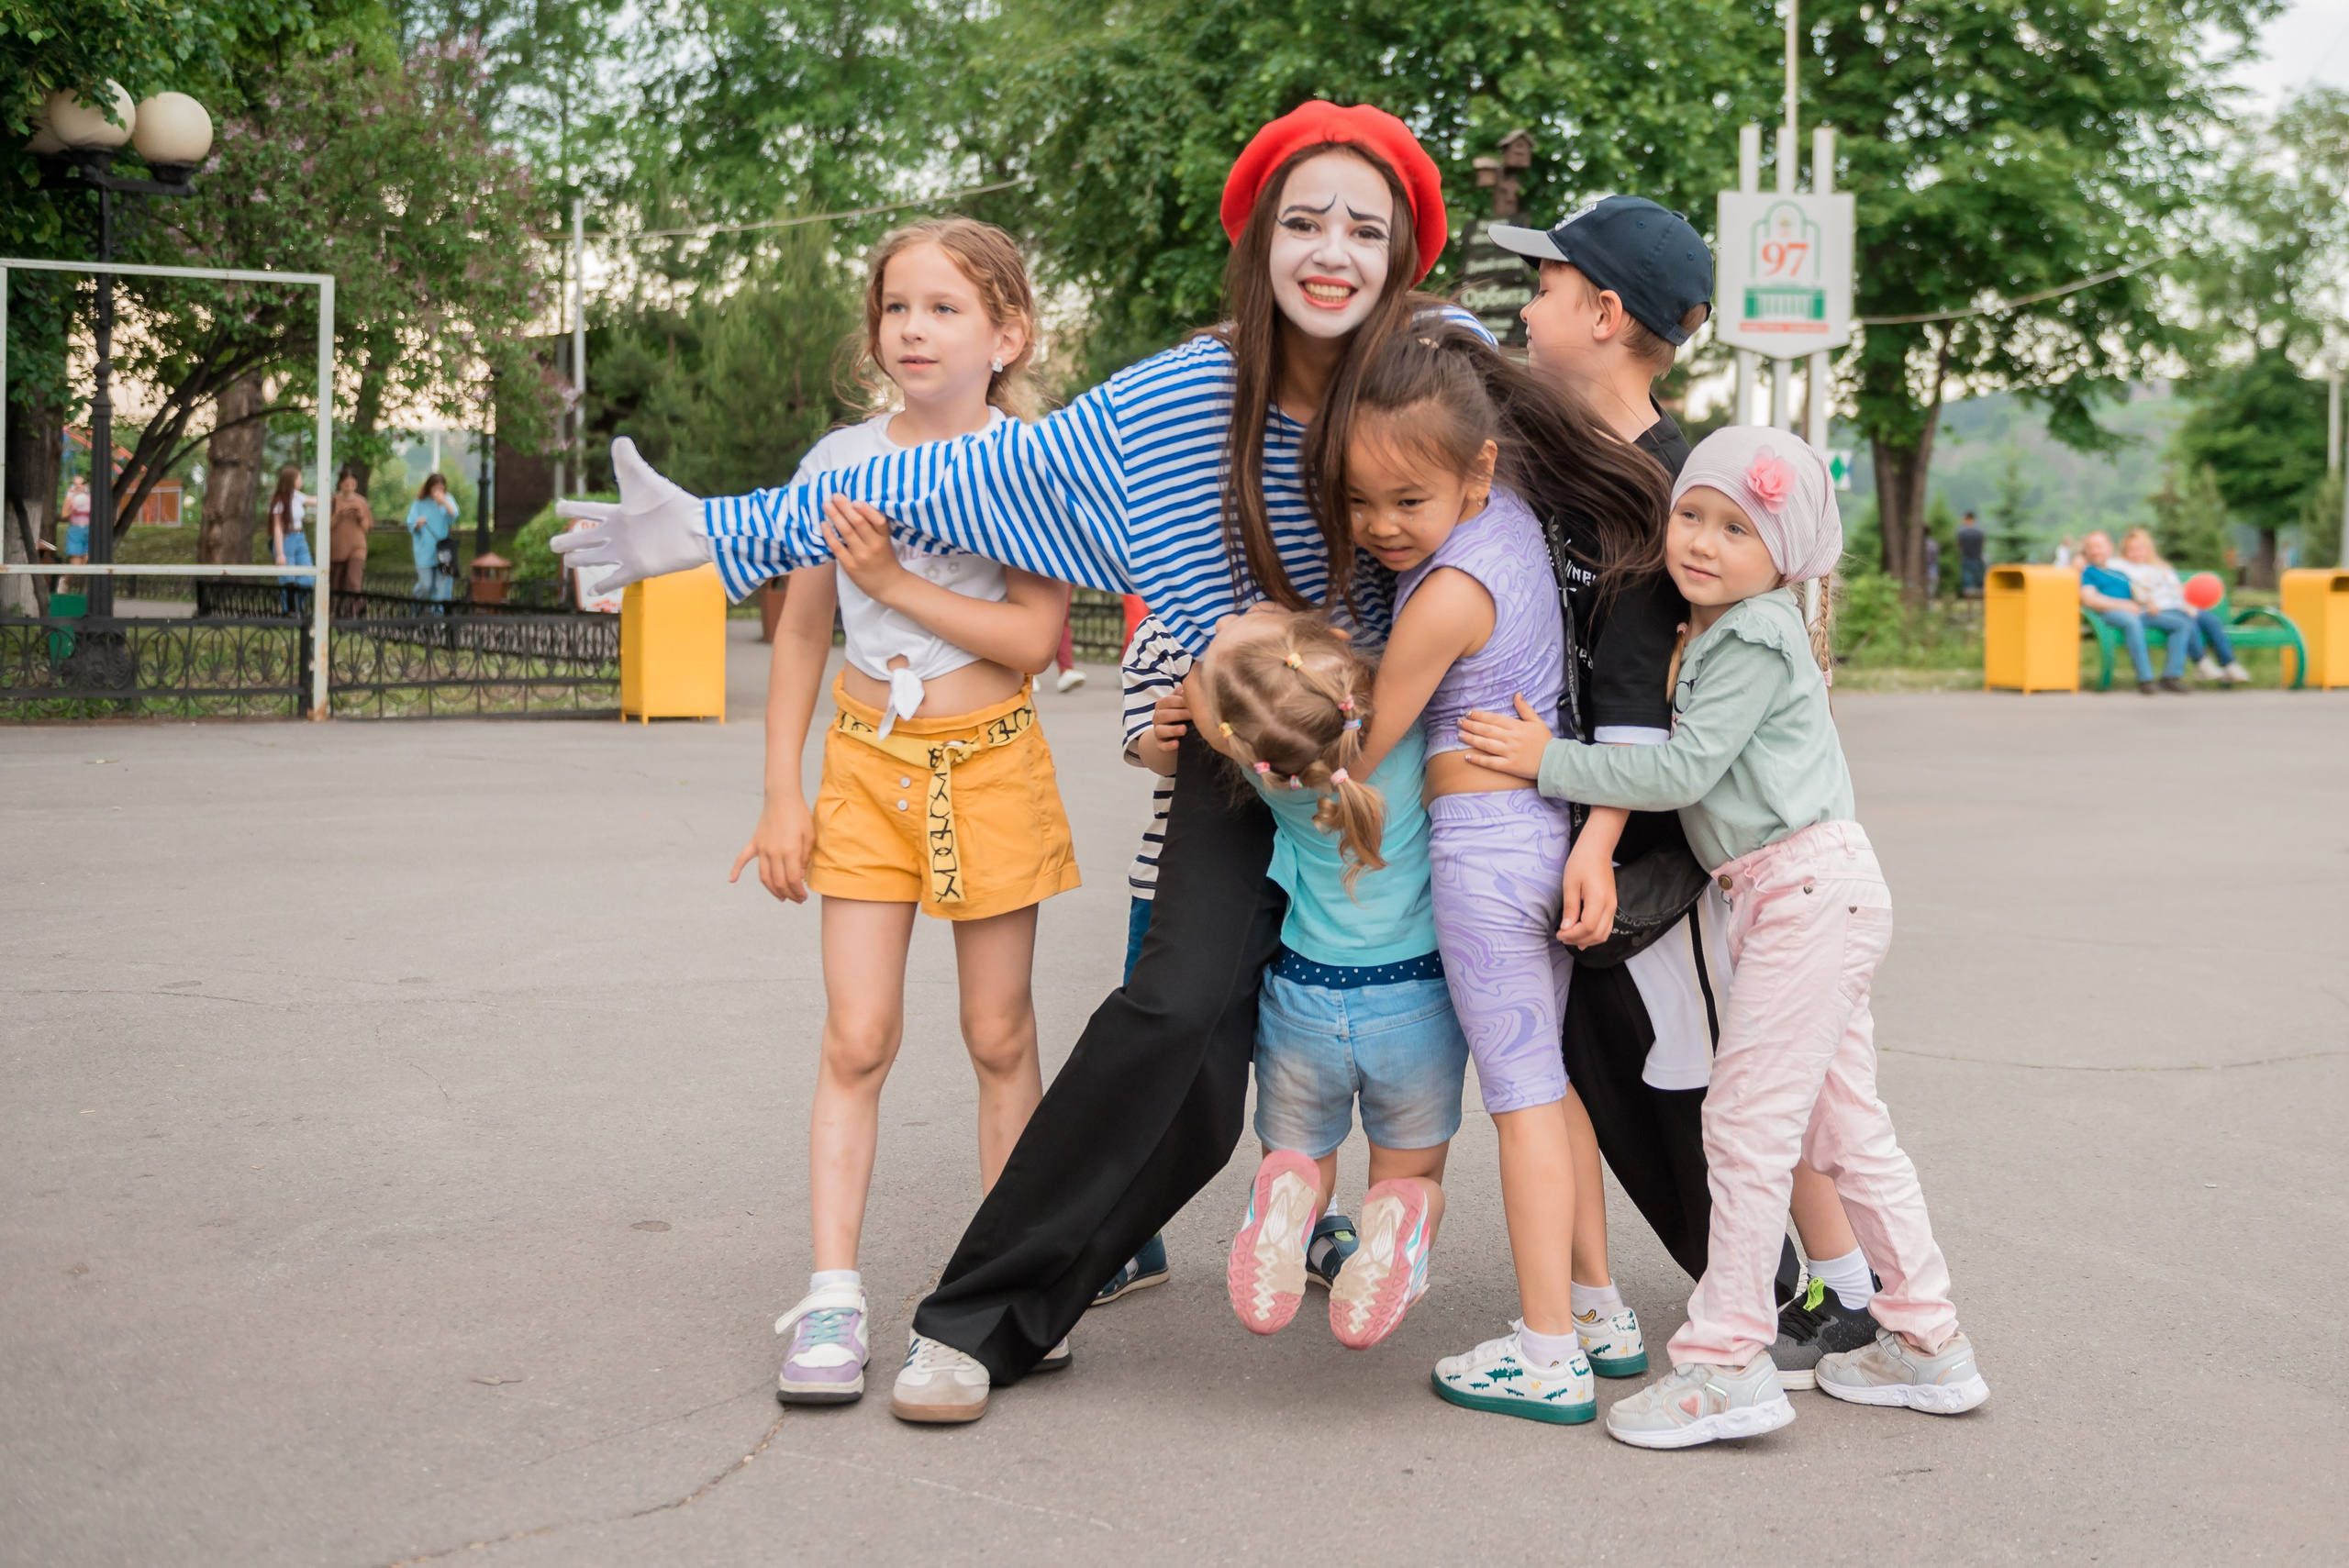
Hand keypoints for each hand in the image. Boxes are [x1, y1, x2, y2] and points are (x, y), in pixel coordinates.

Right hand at [550, 437, 712, 587]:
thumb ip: (628, 461)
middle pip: (588, 538)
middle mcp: (621, 534)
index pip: (590, 510)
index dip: (574, 508)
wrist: (695, 528)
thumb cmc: (670, 503)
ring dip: (582, 560)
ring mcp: (628, 552)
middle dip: (570, 540)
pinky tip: (592, 592)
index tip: (558, 507)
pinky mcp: (639, 568)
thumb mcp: (643, 479)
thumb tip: (619, 439)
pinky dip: (604, 585)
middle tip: (553, 544)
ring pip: (597, 558)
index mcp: (621, 513)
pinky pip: (616, 579)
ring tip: (568, 562)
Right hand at [728, 795, 815, 902]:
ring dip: (772, 890)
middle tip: (797, 899)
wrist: (783, 796)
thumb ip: (805, 858)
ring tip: (782, 897)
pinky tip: (732, 880)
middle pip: (778, 882)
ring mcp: (762, 848)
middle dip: (789, 894)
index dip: (798, 892)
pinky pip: (743, 858)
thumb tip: (800, 877)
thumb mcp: (810, 836)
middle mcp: (774, 852)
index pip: (793, 880)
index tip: (803, 897)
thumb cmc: (800, 815)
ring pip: (764, 877)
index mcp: (790, 851)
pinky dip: (736, 869)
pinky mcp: (754, 842)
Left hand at [821, 496, 912, 603]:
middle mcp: (874, 546)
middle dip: (845, 507)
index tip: (855, 501)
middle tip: (835, 496)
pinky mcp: (850, 566)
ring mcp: (861, 557)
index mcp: (884, 538)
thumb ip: (873, 528)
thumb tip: (854, 507)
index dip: (867, 509)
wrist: (889, 586)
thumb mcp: (886, 542)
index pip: (878, 520)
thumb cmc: (885, 560)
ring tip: (826, 505)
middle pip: (858, 522)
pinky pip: (837, 547)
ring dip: (835, 516)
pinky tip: (823, 524)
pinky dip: (829, 534)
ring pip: (846, 532)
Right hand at [1150, 687, 1190, 753]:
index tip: (1192, 702)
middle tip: (1192, 715)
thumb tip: (1188, 687)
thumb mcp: (1182, 701)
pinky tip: (1177, 744)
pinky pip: (1161, 746)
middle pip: (1163, 715)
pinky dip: (1168, 746)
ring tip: (1184, 730)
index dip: (1179, 701)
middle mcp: (1157, 718)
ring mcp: (1158, 731)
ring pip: (1160, 731)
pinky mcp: (1161, 744)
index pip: (1167, 701)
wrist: (1176, 732)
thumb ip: (1183, 693)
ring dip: (1172, 730)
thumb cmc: (1181, 712)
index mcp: (1162, 705)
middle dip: (1178, 714)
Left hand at [1456, 694, 1554, 779]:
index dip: (1480, 715)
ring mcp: (1509, 753)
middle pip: (1487, 730)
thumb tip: (1517, 694)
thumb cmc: (1546, 742)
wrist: (1554, 762)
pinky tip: (1467, 756)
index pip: (1494, 719)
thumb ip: (1525, 708)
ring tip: (1459, 735)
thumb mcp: (1537, 721)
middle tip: (1458, 722)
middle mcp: (1511, 739)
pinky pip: (1491, 762)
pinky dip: (1479, 760)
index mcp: (1517, 727)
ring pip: (1486, 744)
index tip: (1469, 713)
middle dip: (1471, 725)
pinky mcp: (1509, 766)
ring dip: (1471, 739)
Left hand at [1557, 833, 1617, 948]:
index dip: (1573, 935)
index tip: (1559, 933)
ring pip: (1603, 934)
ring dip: (1587, 940)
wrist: (1597, 849)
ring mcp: (1613, 907)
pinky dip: (1594, 935)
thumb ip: (1570, 908)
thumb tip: (1566, 928)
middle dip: (1578, 940)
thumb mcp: (1570, 884)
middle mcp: (1610, 906)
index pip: (1588, 927)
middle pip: (1597, 934)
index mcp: (1599, 900)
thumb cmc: (1581, 863)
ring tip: (1570, 938)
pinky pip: (1606, 927)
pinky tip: (1582, 937)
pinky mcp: (1612, 906)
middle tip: (1562, 936)